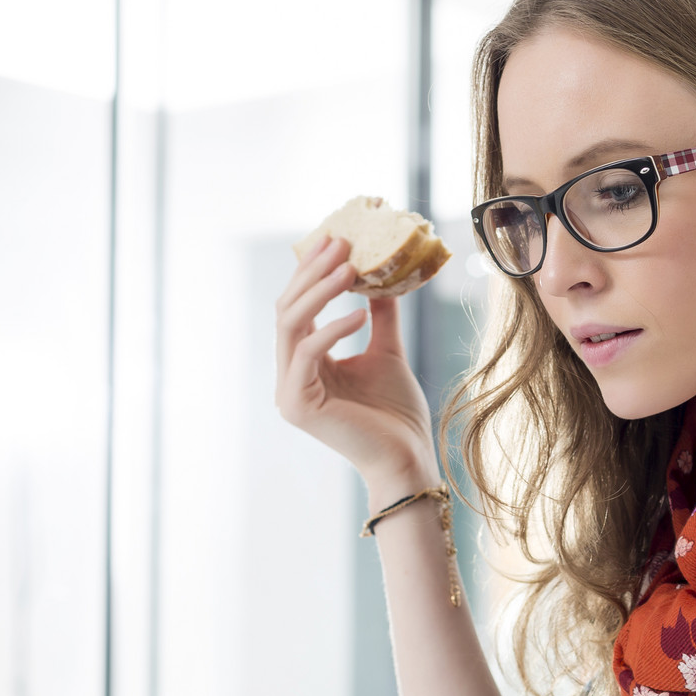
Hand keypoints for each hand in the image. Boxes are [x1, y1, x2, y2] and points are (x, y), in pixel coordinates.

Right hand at [274, 237, 436, 495]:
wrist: (406, 457)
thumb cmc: (396, 413)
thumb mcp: (387, 352)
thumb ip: (379, 317)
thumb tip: (383, 277)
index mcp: (304, 362)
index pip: (298, 306)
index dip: (311, 270)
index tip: (334, 238)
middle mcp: (289, 374)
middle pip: (288, 309)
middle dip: (312, 272)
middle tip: (340, 242)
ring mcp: (288, 391)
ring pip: (291, 325)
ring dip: (319, 291)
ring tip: (349, 267)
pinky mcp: (297, 405)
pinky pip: (309, 353)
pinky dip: (333, 328)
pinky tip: (359, 312)